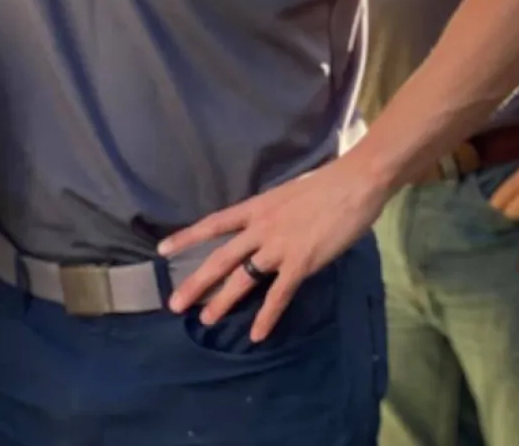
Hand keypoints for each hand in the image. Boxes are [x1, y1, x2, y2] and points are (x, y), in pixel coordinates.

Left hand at [160, 154, 391, 341]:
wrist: (356, 183)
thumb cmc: (329, 183)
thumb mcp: (290, 193)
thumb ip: (275, 212)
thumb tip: (269, 226)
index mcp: (258, 207)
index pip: (215, 223)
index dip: (187, 237)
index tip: (162, 250)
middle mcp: (261, 228)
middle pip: (220, 258)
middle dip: (196, 282)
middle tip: (175, 304)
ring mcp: (279, 247)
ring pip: (243, 278)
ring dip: (223, 301)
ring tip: (206, 320)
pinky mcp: (301, 262)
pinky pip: (279, 294)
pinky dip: (267, 316)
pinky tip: (257, 334)